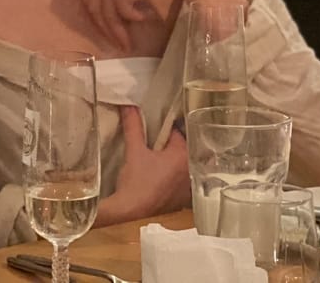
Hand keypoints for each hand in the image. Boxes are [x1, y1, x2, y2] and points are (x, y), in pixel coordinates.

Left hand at [82, 0, 205, 49]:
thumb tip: (109, 9)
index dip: (98, 13)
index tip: (109, 28)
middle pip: (94, 5)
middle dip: (105, 27)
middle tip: (117, 43)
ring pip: (107, 14)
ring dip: (119, 31)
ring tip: (129, 43)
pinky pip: (123, 13)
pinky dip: (135, 18)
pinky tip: (149, 15)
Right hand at [97, 106, 189, 225]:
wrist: (131, 214)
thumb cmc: (136, 183)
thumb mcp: (134, 151)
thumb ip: (133, 126)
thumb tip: (128, 105)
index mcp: (184, 155)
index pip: (177, 132)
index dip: (164, 128)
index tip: (154, 126)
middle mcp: (191, 170)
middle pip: (182, 148)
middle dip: (170, 144)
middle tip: (154, 140)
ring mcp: (188, 187)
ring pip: (181, 165)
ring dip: (172, 161)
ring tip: (156, 157)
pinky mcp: (182, 201)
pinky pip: (180, 181)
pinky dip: (172, 177)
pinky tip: (159, 177)